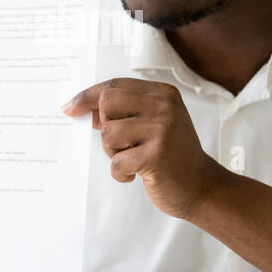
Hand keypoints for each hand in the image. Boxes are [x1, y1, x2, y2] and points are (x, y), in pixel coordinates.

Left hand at [62, 77, 224, 220]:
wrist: (201, 186)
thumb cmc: (172, 154)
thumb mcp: (154, 123)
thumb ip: (125, 111)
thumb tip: (82, 107)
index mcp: (163, 93)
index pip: (115, 85)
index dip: (88, 96)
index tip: (70, 108)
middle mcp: (165, 106)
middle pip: (107, 104)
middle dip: (106, 127)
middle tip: (124, 144)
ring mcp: (162, 130)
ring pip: (108, 134)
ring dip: (114, 153)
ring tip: (135, 159)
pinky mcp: (157, 156)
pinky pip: (117, 162)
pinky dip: (121, 173)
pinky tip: (138, 175)